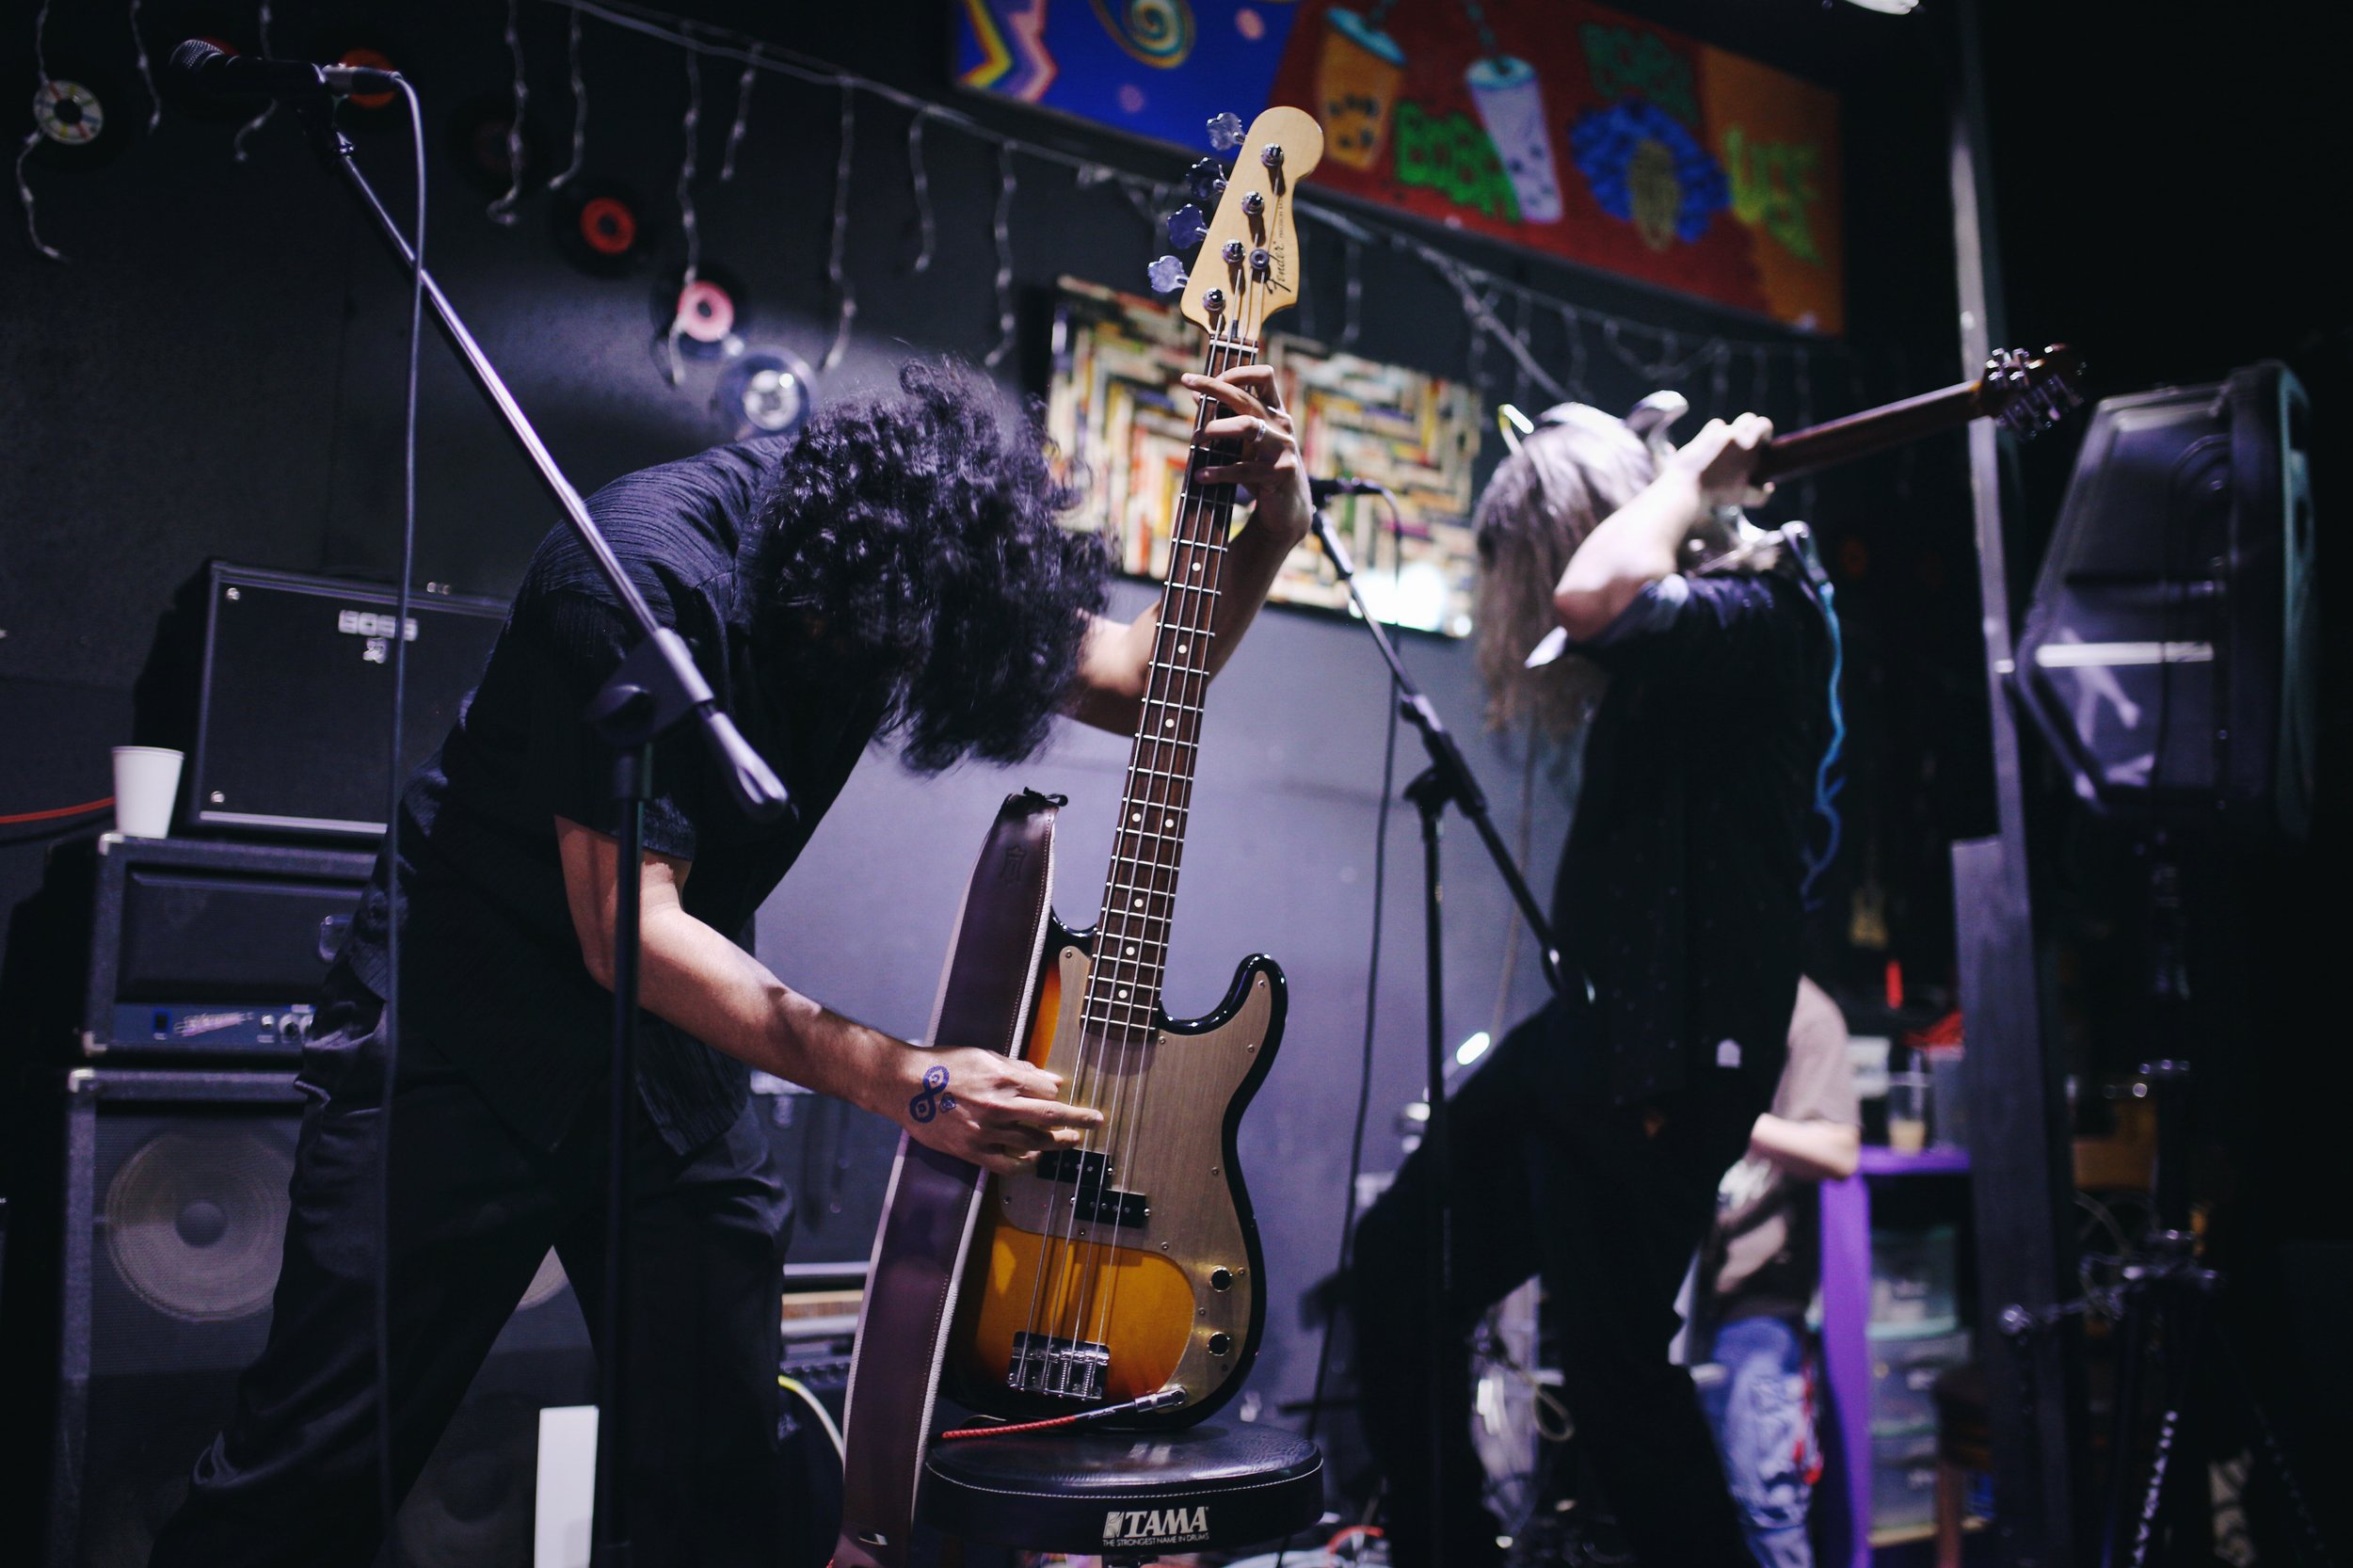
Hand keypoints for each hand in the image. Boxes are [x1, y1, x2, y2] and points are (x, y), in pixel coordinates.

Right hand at [890, 1045, 1102, 1176]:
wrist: (903, 1084)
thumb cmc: (942, 1064)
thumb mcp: (983, 1056)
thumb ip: (1018, 1068)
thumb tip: (1049, 1080)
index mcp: (1003, 1078)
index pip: (1047, 1090)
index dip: (1061, 1093)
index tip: (1070, 1096)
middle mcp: (999, 1106)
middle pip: (1051, 1116)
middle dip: (1078, 1119)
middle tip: (1096, 1121)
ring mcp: (986, 1131)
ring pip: (1034, 1143)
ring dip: (1057, 1143)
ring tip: (1070, 1141)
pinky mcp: (972, 1150)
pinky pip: (1007, 1165)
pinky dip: (1025, 1164)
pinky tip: (1034, 1160)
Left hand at [1182, 365, 1310, 543]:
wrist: (1287, 508)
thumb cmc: (1261, 468)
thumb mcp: (1244, 441)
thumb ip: (1224, 418)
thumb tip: (1196, 395)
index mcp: (1274, 411)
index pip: (1262, 376)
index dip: (1234, 371)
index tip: (1199, 378)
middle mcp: (1282, 424)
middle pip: (1246, 398)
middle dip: (1214, 387)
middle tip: (1187, 382)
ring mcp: (1284, 447)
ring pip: (1247, 426)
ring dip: (1216, 428)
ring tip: (1195, 439)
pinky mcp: (1281, 472)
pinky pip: (1244, 469)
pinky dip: (1218, 472)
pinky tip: (1200, 475)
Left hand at [1667, 412, 1774, 510]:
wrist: (1688, 489)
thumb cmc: (1717, 494)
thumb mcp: (1743, 497)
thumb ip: (1761, 494)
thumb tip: (1769, 488)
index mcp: (1748, 446)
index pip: (1763, 424)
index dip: (1765, 431)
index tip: (1762, 442)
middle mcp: (1733, 436)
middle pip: (1748, 418)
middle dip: (1751, 427)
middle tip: (1747, 442)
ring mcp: (1716, 435)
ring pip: (1729, 425)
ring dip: (1731, 433)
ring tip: (1726, 450)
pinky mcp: (1701, 436)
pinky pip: (1714, 427)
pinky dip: (1715, 433)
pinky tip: (1712, 447)